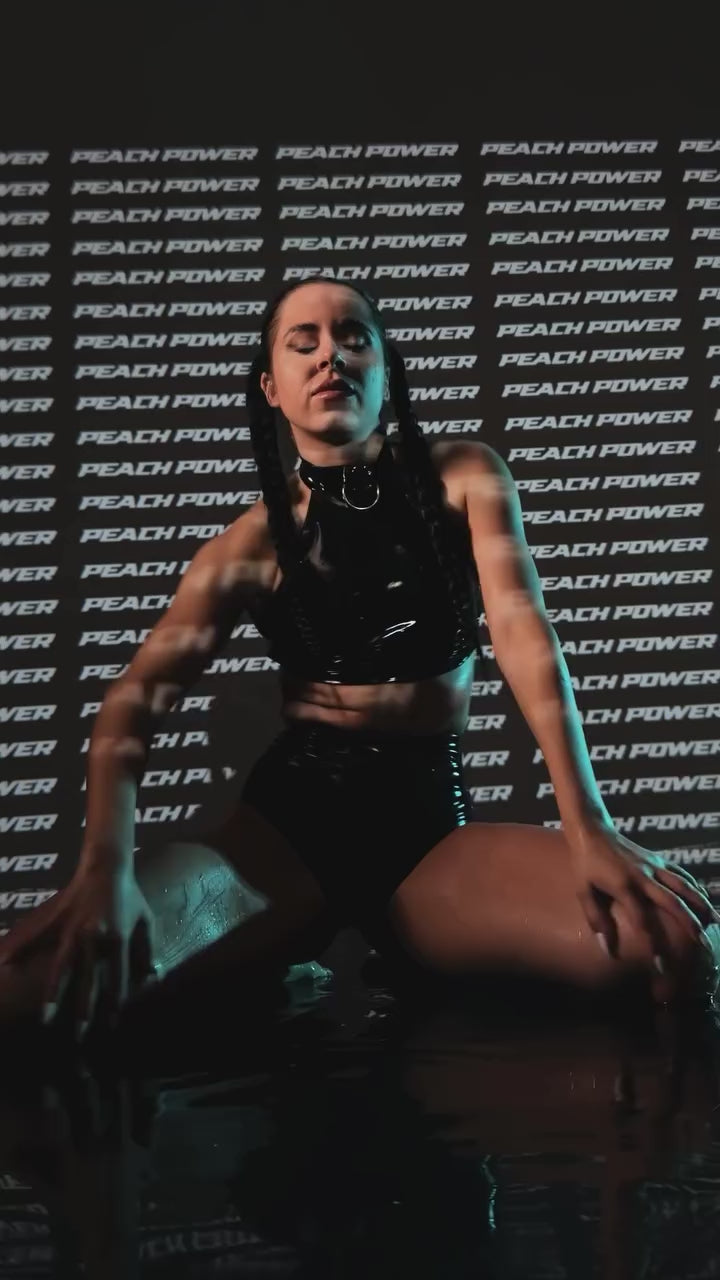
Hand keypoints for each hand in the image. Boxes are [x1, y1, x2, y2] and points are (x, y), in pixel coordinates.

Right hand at [0, 863, 156, 1037]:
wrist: (107, 866)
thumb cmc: (131, 896)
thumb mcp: (146, 921)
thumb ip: (148, 950)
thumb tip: (152, 978)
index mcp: (117, 937)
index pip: (116, 978)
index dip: (115, 1002)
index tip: (111, 1024)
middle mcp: (93, 937)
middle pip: (87, 980)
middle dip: (84, 1009)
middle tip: (80, 1035)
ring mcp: (71, 930)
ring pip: (61, 968)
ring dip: (54, 995)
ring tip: (46, 1018)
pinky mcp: (57, 921)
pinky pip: (37, 939)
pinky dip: (20, 950)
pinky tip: (6, 965)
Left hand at [569, 820, 719, 975]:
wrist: (592, 830)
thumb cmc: (585, 864)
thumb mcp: (583, 891)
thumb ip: (596, 919)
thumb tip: (607, 949)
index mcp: (623, 886)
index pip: (641, 919)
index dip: (651, 942)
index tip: (660, 964)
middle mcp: (642, 876)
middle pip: (671, 902)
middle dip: (688, 923)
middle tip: (702, 942)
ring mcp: (653, 866)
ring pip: (682, 886)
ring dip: (700, 903)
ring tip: (714, 921)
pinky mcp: (657, 859)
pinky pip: (681, 873)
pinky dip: (695, 886)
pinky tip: (705, 898)